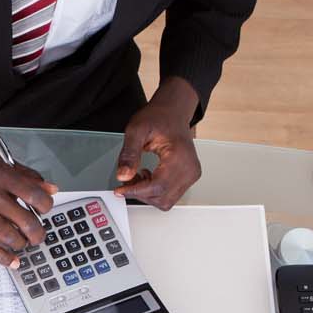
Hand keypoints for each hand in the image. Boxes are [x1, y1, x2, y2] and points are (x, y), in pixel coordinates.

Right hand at [0, 136, 56, 267]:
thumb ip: (26, 176)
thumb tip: (51, 188)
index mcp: (2, 176)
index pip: (34, 194)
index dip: (45, 206)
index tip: (44, 210)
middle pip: (25, 220)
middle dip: (36, 233)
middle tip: (37, 235)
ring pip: (8, 235)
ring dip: (21, 243)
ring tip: (23, 243)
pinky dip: (2, 256)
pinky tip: (11, 260)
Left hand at [114, 77, 202, 209]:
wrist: (172, 112)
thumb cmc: (158, 117)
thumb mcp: (136, 130)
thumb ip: (129, 154)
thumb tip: (123, 175)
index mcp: (179, 156)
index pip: (157, 187)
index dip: (136, 191)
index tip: (120, 189)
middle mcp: (190, 168)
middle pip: (162, 197)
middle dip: (140, 193)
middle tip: (128, 178)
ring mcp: (191, 174)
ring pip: (166, 200)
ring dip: (147, 194)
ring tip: (138, 175)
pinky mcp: (189, 177)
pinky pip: (170, 194)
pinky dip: (155, 191)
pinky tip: (148, 176)